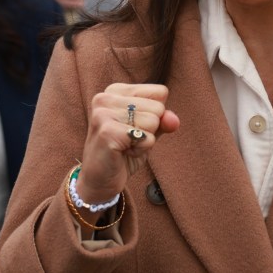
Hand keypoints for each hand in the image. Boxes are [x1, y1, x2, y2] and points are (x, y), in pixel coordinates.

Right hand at [77, 83, 180, 205]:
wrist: (99, 181)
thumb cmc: (123, 153)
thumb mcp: (148, 132)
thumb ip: (163, 120)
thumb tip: (173, 120)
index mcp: (115, 91)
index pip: (160, 92)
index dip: (155, 115)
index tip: (133, 129)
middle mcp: (106, 97)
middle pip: (158, 107)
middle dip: (149, 130)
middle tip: (128, 141)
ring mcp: (104, 113)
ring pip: (153, 122)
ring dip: (144, 142)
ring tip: (124, 147)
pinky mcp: (107, 131)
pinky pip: (147, 139)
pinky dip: (140, 151)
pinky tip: (122, 154)